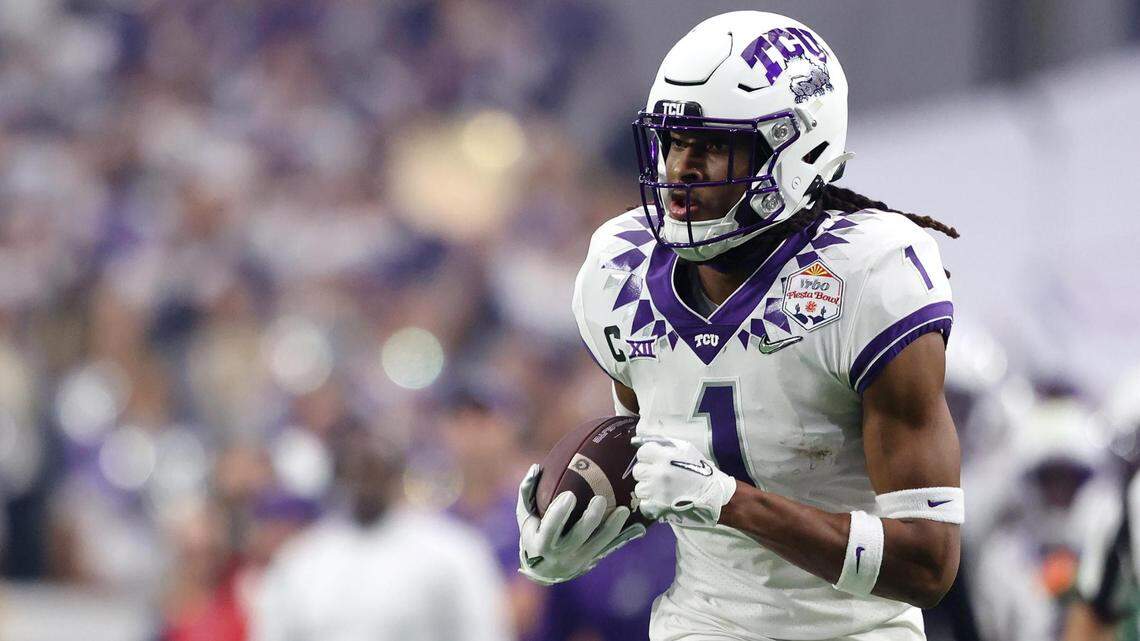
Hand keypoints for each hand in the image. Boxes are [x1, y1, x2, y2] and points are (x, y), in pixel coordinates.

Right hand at [516, 464, 645, 584]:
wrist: (543, 571)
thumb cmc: (532, 534)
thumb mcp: (525, 515)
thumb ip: (527, 491)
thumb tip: (536, 467)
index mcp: (541, 542)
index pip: (550, 528)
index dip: (559, 513)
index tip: (569, 495)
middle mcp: (560, 554)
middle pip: (578, 537)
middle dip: (590, 519)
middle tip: (601, 499)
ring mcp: (578, 560)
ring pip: (597, 544)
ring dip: (611, 528)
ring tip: (623, 510)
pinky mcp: (592, 561)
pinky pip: (608, 548)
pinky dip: (621, 537)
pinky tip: (638, 526)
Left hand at [632, 436, 737, 527]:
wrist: (715, 498)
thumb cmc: (703, 473)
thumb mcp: (687, 451)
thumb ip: (667, 445)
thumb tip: (646, 441)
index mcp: (664, 457)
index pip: (642, 452)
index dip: (648, 456)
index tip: (655, 460)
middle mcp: (657, 473)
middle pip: (638, 470)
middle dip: (647, 472)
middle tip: (658, 476)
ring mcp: (655, 492)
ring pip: (640, 488)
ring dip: (649, 488)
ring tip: (662, 490)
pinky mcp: (656, 508)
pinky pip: (644, 504)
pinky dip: (651, 503)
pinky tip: (662, 501)